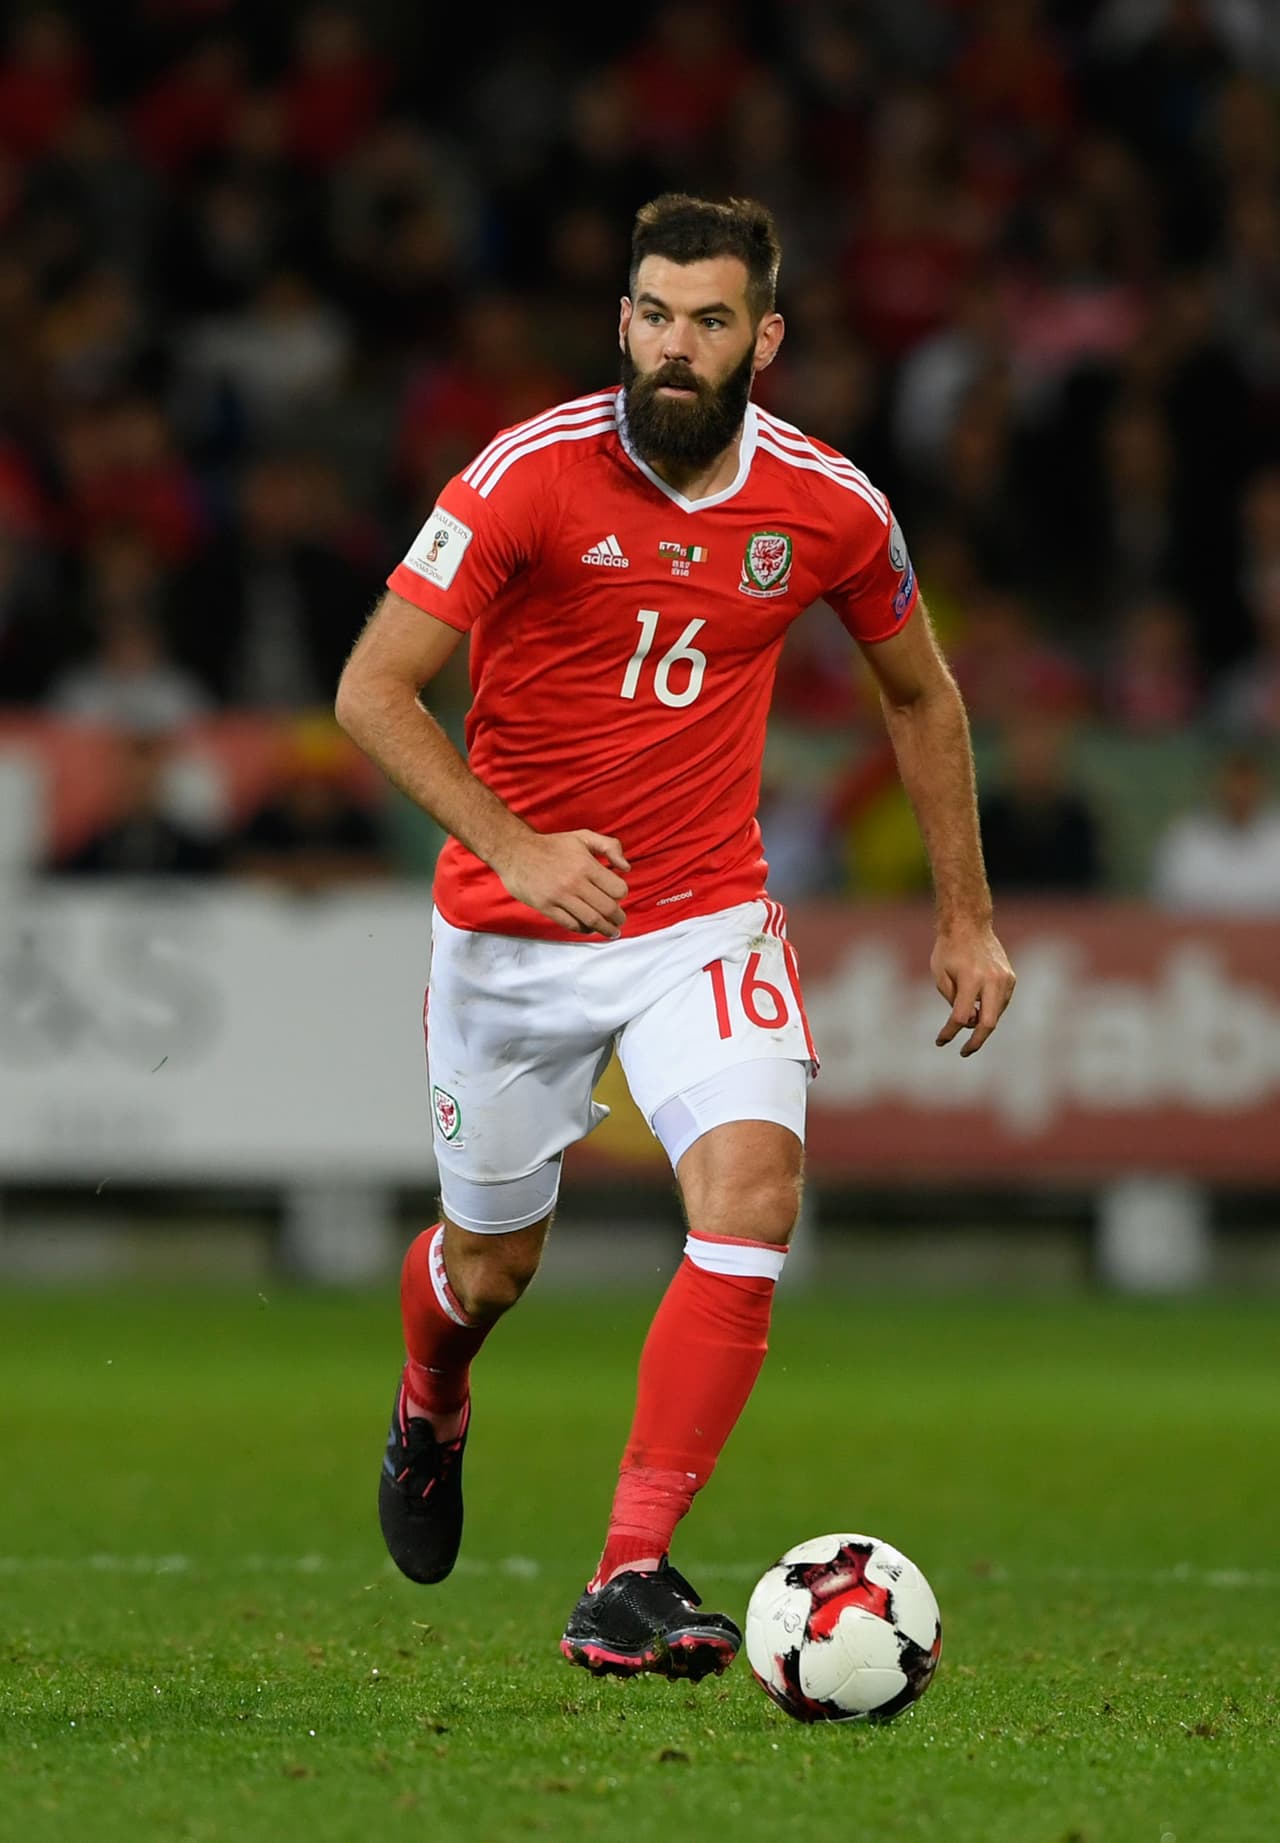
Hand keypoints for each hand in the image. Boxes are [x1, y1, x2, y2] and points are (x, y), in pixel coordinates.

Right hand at [494, 828, 629, 937]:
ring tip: (612, 932)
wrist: (515, 851)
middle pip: (607, 908)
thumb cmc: (551, 845)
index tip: (618, 896)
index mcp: (586, 864)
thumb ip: (609, 846)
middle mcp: (574, 882)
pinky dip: (584, 929)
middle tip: (620, 921)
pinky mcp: (546, 907)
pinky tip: (589, 928)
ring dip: (606, 929)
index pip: (617, 889)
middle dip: (618, 918)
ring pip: (591, 920)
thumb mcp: (582, 836)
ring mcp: (559, 896)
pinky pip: (570, 924)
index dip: (622, 894)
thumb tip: (627, 867)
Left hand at [931, 923, 1015, 1056]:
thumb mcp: (940, 975)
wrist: (969, 925)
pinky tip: (977, 1003)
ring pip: (995, 1014)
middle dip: (976, 1042)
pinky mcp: (1011, 979)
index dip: (949, 1033)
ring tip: (965, 1015)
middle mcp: (991, 980)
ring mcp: (1005, 980)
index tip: (940, 1041)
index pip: (960, 1017)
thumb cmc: (949, 950)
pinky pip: (1000, 1003)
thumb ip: (952, 1001)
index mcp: (970, 979)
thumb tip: (969, 1022)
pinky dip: (988, 1009)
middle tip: (964, 1052)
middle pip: (988, 1023)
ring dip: (980, 1022)